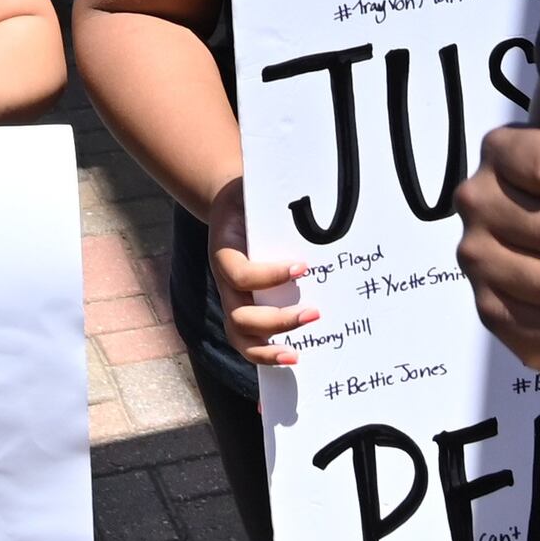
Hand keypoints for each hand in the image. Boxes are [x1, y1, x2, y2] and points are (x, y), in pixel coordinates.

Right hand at [205, 178, 314, 365]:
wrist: (231, 203)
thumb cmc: (250, 198)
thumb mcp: (254, 191)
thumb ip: (275, 194)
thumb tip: (310, 181)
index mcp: (224, 254)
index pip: (241, 275)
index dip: (269, 276)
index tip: (302, 268)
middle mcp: (225, 284)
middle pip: (240, 316)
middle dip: (277, 320)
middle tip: (315, 314)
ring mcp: (233, 300)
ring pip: (240, 337)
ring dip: (270, 347)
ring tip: (298, 354)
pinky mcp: (245, 309)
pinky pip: (250, 341)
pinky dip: (267, 355)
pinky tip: (293, 359)